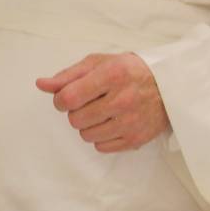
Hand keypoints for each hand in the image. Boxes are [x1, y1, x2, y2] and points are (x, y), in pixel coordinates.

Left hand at [36, 52, 168, 152]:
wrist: (168, 86)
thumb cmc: (127, 71)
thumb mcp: (97, 63)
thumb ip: (67, 75)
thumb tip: (41, 84)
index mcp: (111, 76)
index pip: (68, 98)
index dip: (60, 100)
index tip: (67, 97)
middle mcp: (122, 100)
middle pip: (75, 119)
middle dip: (76, 111)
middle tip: (89, 102)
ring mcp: (131, 122)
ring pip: (86, 135)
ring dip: (87, 125)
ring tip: (101, 112)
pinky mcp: (136, 139)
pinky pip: (101, 147)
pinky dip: (100, 137)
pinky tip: (110, 123)